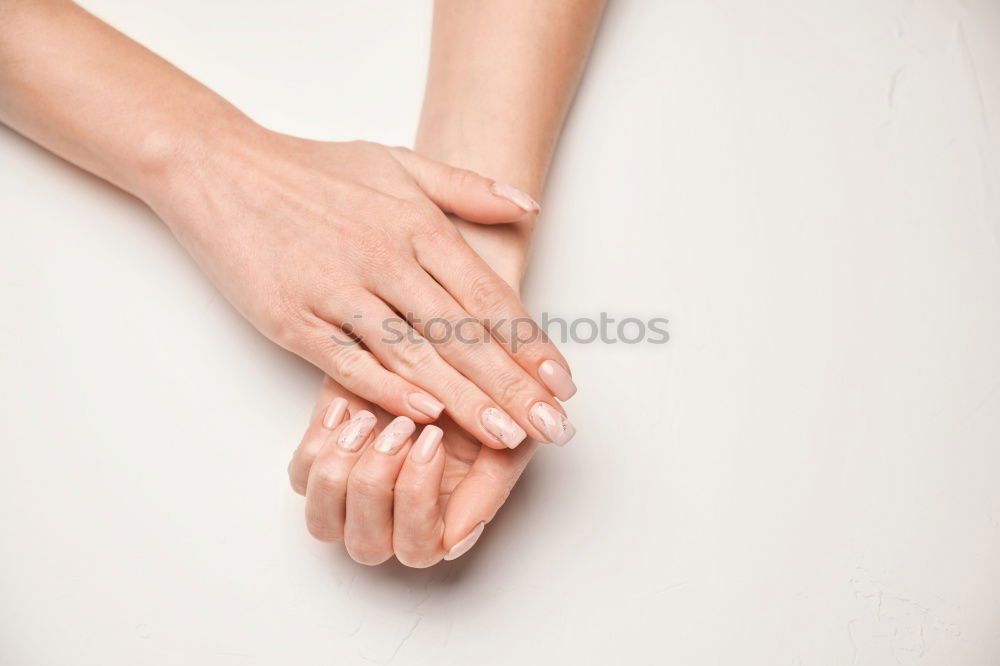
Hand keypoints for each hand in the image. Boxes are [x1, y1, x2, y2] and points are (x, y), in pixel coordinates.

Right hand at [145, 127, 575, 448]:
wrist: (221, 169)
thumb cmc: (313, 169)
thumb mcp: (396, 160)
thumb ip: (465, 186)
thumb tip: (527, 203)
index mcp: (417, 226)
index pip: (487, 295)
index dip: (529, 342)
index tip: (562, 381)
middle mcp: (386, 260)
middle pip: (462, 335)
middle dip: (514, 386)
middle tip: (555, 427)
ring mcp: (339, 292)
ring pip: (415, 356)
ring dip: (466, 401)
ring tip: (509, 437)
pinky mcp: (295, 320)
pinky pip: (350, 364)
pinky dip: (389, 391)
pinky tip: (426, 418)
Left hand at [288, 379, 535, 565]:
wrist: (438, 350)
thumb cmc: (476, 397)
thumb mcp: (502, 435)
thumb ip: (489, 488)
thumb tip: (457, 540)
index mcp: (436, 523)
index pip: (417, 548)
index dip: (418, 500)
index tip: (433, 440)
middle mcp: (388, 520)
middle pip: (367, 544)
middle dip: (379, 482)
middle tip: (402, 427)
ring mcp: (348, 497)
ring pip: (324, 522)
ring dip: (345, 470)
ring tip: (370, 420)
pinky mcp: (317, 463)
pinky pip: (300, 477)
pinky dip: (319, 444)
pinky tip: (347, 409)